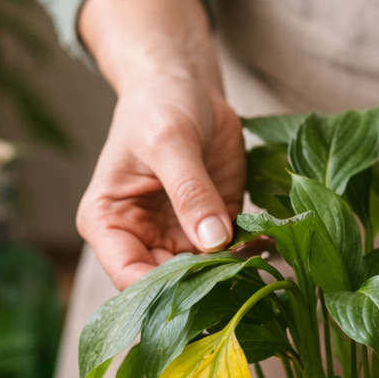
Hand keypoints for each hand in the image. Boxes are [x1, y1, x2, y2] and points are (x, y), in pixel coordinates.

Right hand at [76, 0, 244, 289]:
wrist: (184, 86)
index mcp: (108, 224)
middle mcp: (139, 241)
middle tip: (242, 274)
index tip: (201, 285)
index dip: (160, 291)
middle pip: (168, 286)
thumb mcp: (170, 141)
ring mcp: (177, 239)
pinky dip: (252, 252)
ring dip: (232, 273)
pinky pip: (232, 255)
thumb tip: (212, 240)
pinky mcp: (212, 230)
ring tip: (260, 253)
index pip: (128, 276)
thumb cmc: (158, 106)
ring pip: (203, 278)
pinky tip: (270, 239)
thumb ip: (189, 192)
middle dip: (204, 286)